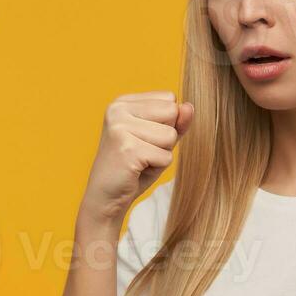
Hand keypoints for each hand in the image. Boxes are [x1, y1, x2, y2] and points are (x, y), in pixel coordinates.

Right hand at [80, 91, 193, 223]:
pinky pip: (165, 156)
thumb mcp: (159, 140)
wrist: (107, 196)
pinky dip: (157, 167)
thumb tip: (188, 106)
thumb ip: (177, 122)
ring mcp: (120, 127)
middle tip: (142, 152)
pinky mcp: (127, 149)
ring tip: (140, 161)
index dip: (166, 123)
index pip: (169, 99)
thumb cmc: (134, 167)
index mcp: (123, 102)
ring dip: (161, 154)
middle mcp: (118, 109)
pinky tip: (137, 170)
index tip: (143, 138)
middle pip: (172, 113)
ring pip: (170, 135)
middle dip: (165, 138)